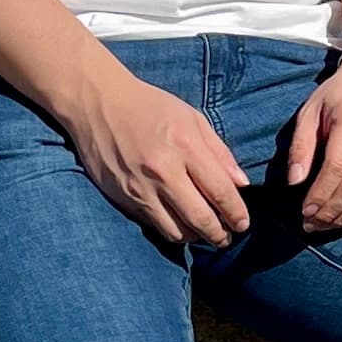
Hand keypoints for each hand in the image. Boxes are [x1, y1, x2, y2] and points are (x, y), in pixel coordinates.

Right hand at [62, 62, 252, 250]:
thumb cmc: (150, 107)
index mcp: (185, 146)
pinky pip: (153, 225)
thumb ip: (220, 152)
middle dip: (219, 235)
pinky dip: (170, 229)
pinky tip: (179, 224)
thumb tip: (242, 185)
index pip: (220, 191)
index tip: (243, 224)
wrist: (98, 103)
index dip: (236, 213)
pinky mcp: (122, 198)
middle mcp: (163, 171)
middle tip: (226, 238)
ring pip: (176, 230)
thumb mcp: (193, 118)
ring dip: (195, 237)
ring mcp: (140, 188)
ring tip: (203, 233)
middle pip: (200, 218)